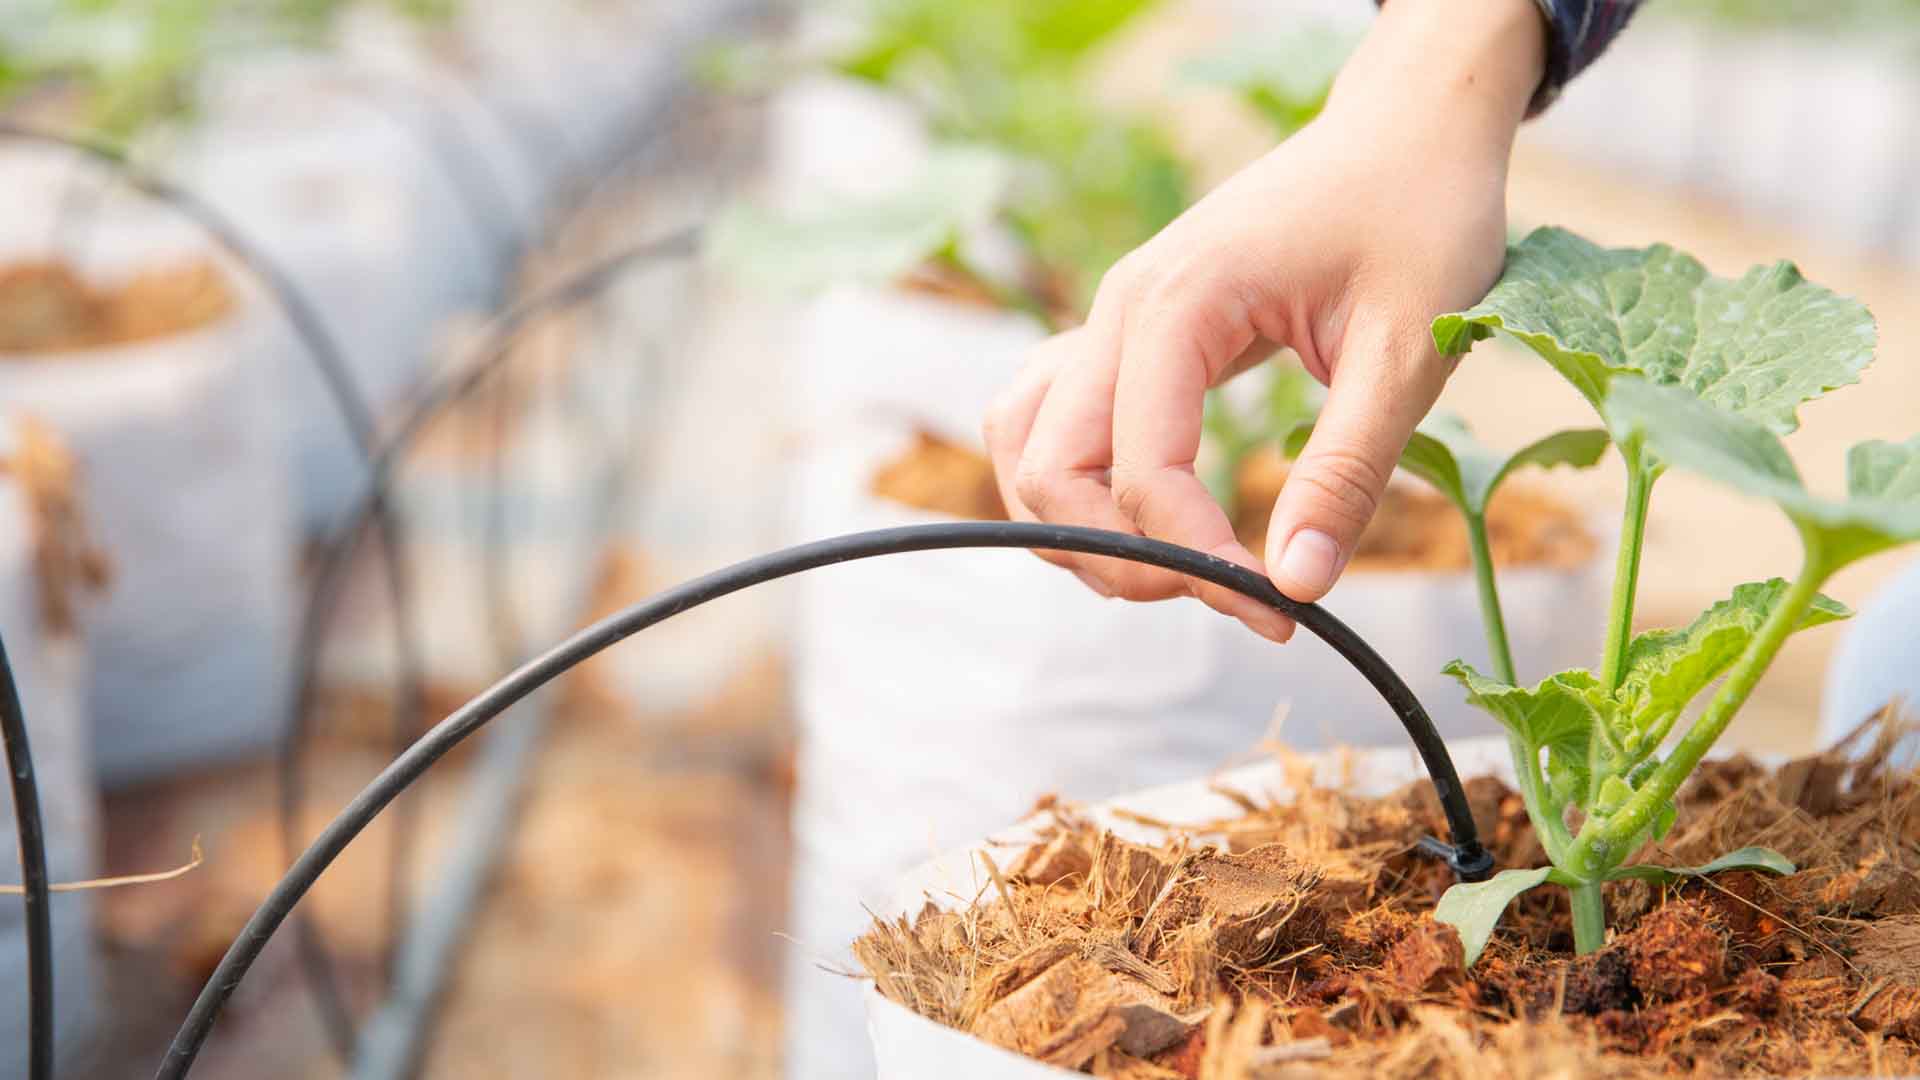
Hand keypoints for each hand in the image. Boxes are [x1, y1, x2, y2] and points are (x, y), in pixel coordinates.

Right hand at [983, 0, 1546, 641]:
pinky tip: (1148, 513)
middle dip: (1121, 557)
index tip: (1276, 611)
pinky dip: (1078, 482)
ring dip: (1079, 526)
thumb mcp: (1407, 349)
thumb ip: (1346, 472)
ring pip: (1029, 448)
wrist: (1406, 128)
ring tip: (1177, 568)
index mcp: (1177, 304)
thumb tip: (1296, 586)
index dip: (1194, 558)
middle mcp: (1119, 308)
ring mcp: (1112, 318)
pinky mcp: (1128, 333)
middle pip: (1051, 469)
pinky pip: (1052, 419)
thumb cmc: (1418, 215)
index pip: (1140, 469)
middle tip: (1224, 597)